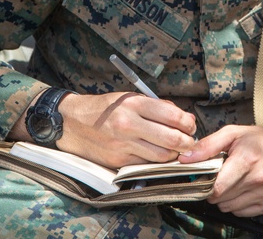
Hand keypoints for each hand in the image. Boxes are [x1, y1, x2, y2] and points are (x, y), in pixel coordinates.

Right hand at [55, 92, 197, 168]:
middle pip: (171, 139)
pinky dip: (156, 161)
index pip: (173, 116)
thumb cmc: (104, 109)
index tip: (190, 126)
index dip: (188, 123)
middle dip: (187, 142)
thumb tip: (184, 118)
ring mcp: (123, 145)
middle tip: (189, 142)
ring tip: (174, 149)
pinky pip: (146, 164)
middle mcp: (129, 124)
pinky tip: (156, 154)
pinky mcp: (118, 161)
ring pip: (161, 156)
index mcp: (133, 104)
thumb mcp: (129, 98)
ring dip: (173, 154)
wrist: (72, 123)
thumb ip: (157, 107)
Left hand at [179, 121, 262, 216]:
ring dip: (226, 198)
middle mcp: (258, 179)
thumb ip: (208, 146)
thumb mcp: (234, 133)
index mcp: (248, 159)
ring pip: (230, 208)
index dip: (206, 185)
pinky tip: (244, 189)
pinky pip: (243, 213)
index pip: (217, 188)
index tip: (205, 178)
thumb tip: (186, 158)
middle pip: (221, 199)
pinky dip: (238, 204)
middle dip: (215, 190)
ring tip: (234, 181)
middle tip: (220, 177)